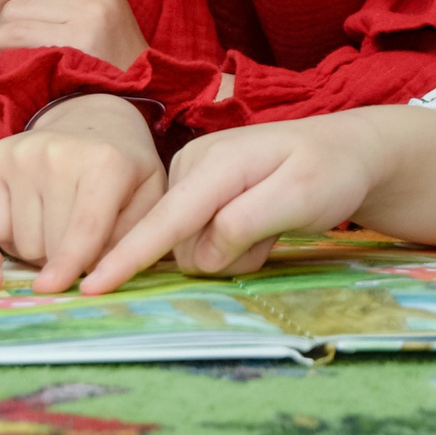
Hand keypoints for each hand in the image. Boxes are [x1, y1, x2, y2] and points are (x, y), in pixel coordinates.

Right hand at [0, 94, 165, 292]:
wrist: (92, 119)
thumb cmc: (125, 169)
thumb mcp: (147, 198)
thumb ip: (132, 239)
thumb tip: (97, 277)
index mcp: (106, 162)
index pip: (83, 228)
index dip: (69, 264)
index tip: (53, 289)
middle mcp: (57, 153)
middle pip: (48, 244)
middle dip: (63, 260)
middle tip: (79, 243)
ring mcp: (20, 154)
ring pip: (20, 242)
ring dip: (38, 250)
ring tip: (57, 225)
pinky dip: (11, 237)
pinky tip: (32, 216)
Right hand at [81, 106, 435, 295]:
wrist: (345, 150)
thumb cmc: (329, 171)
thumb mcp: (301, 196)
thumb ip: (247, 222)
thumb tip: (200, 251)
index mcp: (216, 162)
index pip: (166, 218)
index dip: (129, 254)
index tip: (90, 284)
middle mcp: (192, 165)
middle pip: (182, 243)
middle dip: (225, 255)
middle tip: (272, 232)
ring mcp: (192, 178)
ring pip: (191, 247)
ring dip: (232, 250)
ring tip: (269, 223)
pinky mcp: (196, 192)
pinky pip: (199, 240)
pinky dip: (231, 243)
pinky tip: (257, 222)